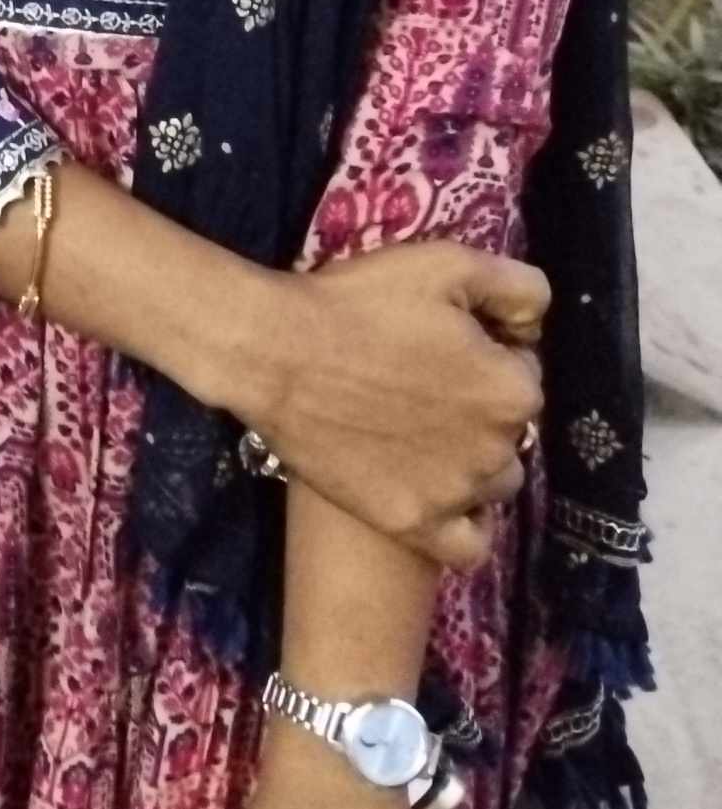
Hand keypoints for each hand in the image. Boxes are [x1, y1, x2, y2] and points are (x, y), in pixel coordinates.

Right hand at [234, 244, 545, 569]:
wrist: (275, 351)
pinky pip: (470, 545)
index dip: (486, 354)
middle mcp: (498, 450)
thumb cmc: (357, 303)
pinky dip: (464, 523)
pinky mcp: (413, 524)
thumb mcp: (446, 263)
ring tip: (420, 434)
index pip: (523, 373)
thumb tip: (533, 329)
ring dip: (471, 460)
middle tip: (421, 385)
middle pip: (510, 430)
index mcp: (513, 389)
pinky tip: (437, 492)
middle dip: (479, 408)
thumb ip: (518, 287)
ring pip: (495, 484)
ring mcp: (456, 494)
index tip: (441, 344)